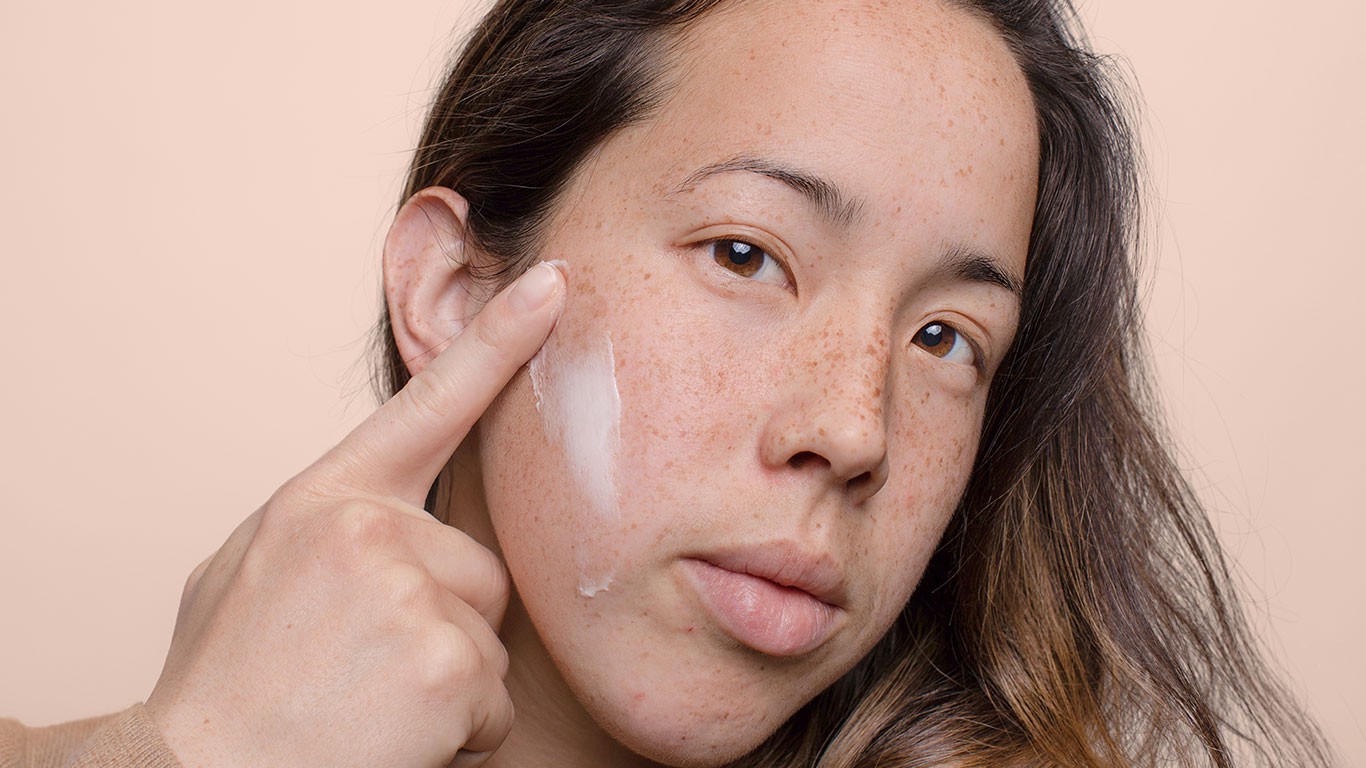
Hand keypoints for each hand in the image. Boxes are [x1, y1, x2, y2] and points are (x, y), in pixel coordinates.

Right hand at [145, 261, 564, 767]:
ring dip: (447, 685)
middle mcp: (372, 529)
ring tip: (366, 708)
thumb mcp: (251, 570)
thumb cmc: (223, 688)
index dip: (498, 341)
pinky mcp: (449, 662)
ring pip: (488, 637)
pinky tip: (391, 742)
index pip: (431, 404)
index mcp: (325, 500)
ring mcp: (413, 591)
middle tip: (363, 671)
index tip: (552, 285)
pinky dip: (456, 737)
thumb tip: (385, 520)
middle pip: (479, 567)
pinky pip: (493, 701)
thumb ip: (332, 528)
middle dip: (445, 623)